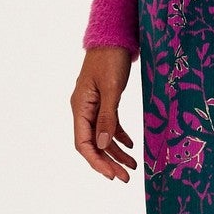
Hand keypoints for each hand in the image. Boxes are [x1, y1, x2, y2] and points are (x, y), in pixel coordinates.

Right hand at [71, 46, 135, 180]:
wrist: (113, 35)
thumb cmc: (111, 58)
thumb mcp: (112, 88)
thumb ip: (107, 117)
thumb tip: (102, 145)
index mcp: (80, 107)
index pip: (83, 143)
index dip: (97, 162)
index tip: (112, 176)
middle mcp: (83, 109)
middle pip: (92, 144)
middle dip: (108, 162)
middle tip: (125, 178)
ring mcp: (93, 105)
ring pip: (102, 136)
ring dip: (116, 152)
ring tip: (133, 167)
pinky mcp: (104, 101)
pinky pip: (109, 125)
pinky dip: (119, 136)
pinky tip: (131, 146)